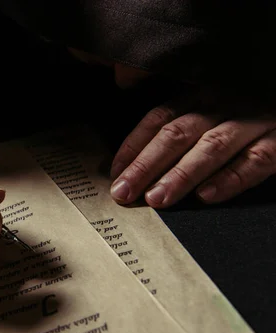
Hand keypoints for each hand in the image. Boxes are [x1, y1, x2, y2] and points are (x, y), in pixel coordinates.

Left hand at [109, 89, 275, 207]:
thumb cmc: (245, 112)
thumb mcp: (211, 105)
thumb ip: (177, 119)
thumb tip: (128, 125)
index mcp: (202, 95)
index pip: (159, 118)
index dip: (133, 146)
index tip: (115, 174)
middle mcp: (224, 105)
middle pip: (177, 134)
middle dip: (146, 165)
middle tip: (124, 192)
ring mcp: (254, 122)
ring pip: (211, 147)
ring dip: (180, 175)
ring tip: (157, 198)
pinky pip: (256, 160)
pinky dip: (230, 179)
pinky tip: (207, 195)